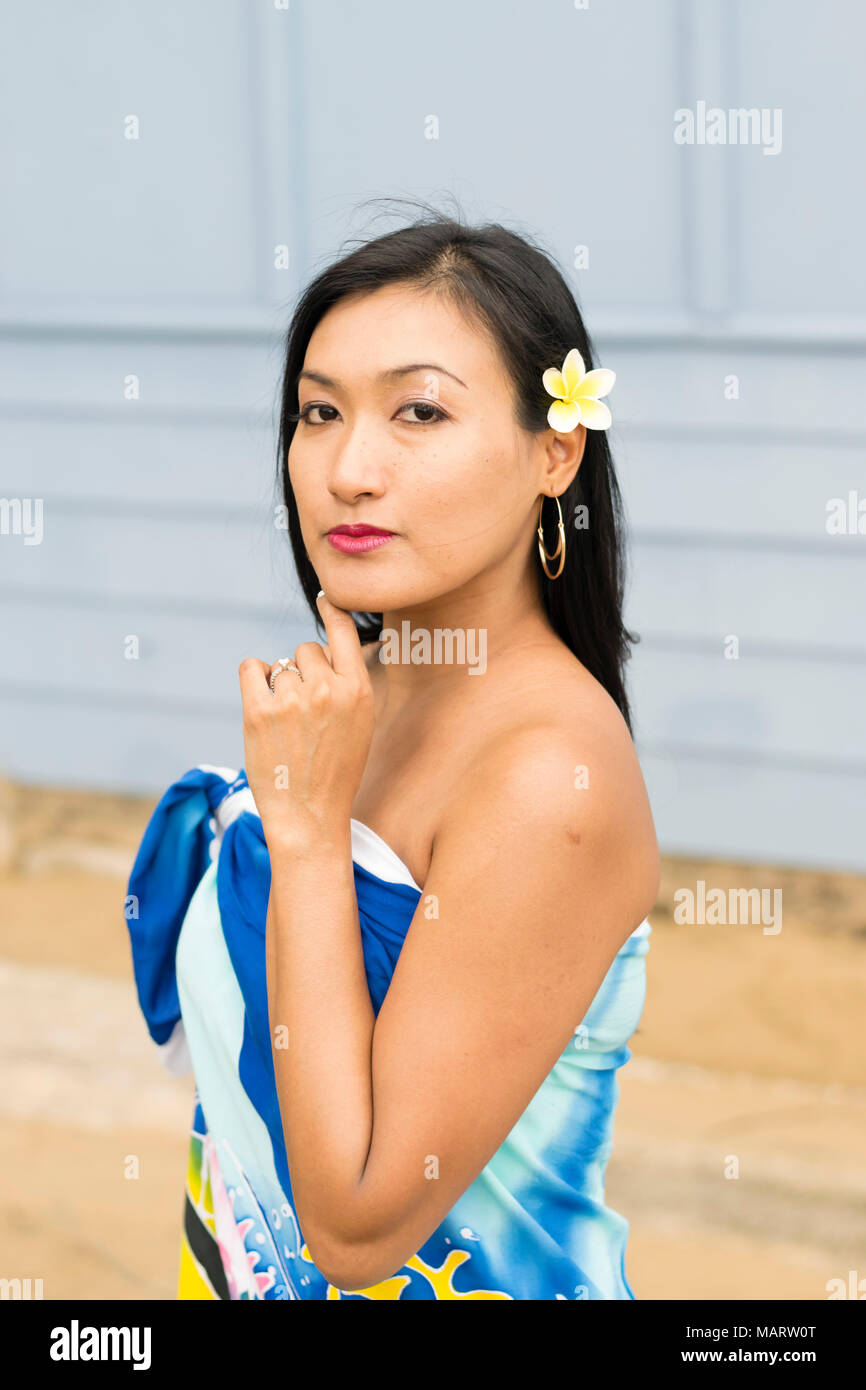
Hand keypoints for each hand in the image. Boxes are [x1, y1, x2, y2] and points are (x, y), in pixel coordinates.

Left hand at [238, 593, 374, 852]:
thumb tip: (324, 648)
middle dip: (302, 670)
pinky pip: (250, 668)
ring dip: (278, 685)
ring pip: (279, 665)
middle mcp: (326, 689)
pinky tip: (261, 703)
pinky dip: (253, 679)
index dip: (331, 609)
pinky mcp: (257, 711)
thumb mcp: (360, 724)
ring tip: (287, 724)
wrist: (309, 816)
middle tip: (304, 710)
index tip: (324, 597)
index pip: (344, 630)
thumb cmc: (335, 772)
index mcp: (358, 690)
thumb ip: (347, 684)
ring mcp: (291, 700)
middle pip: (305, 649)